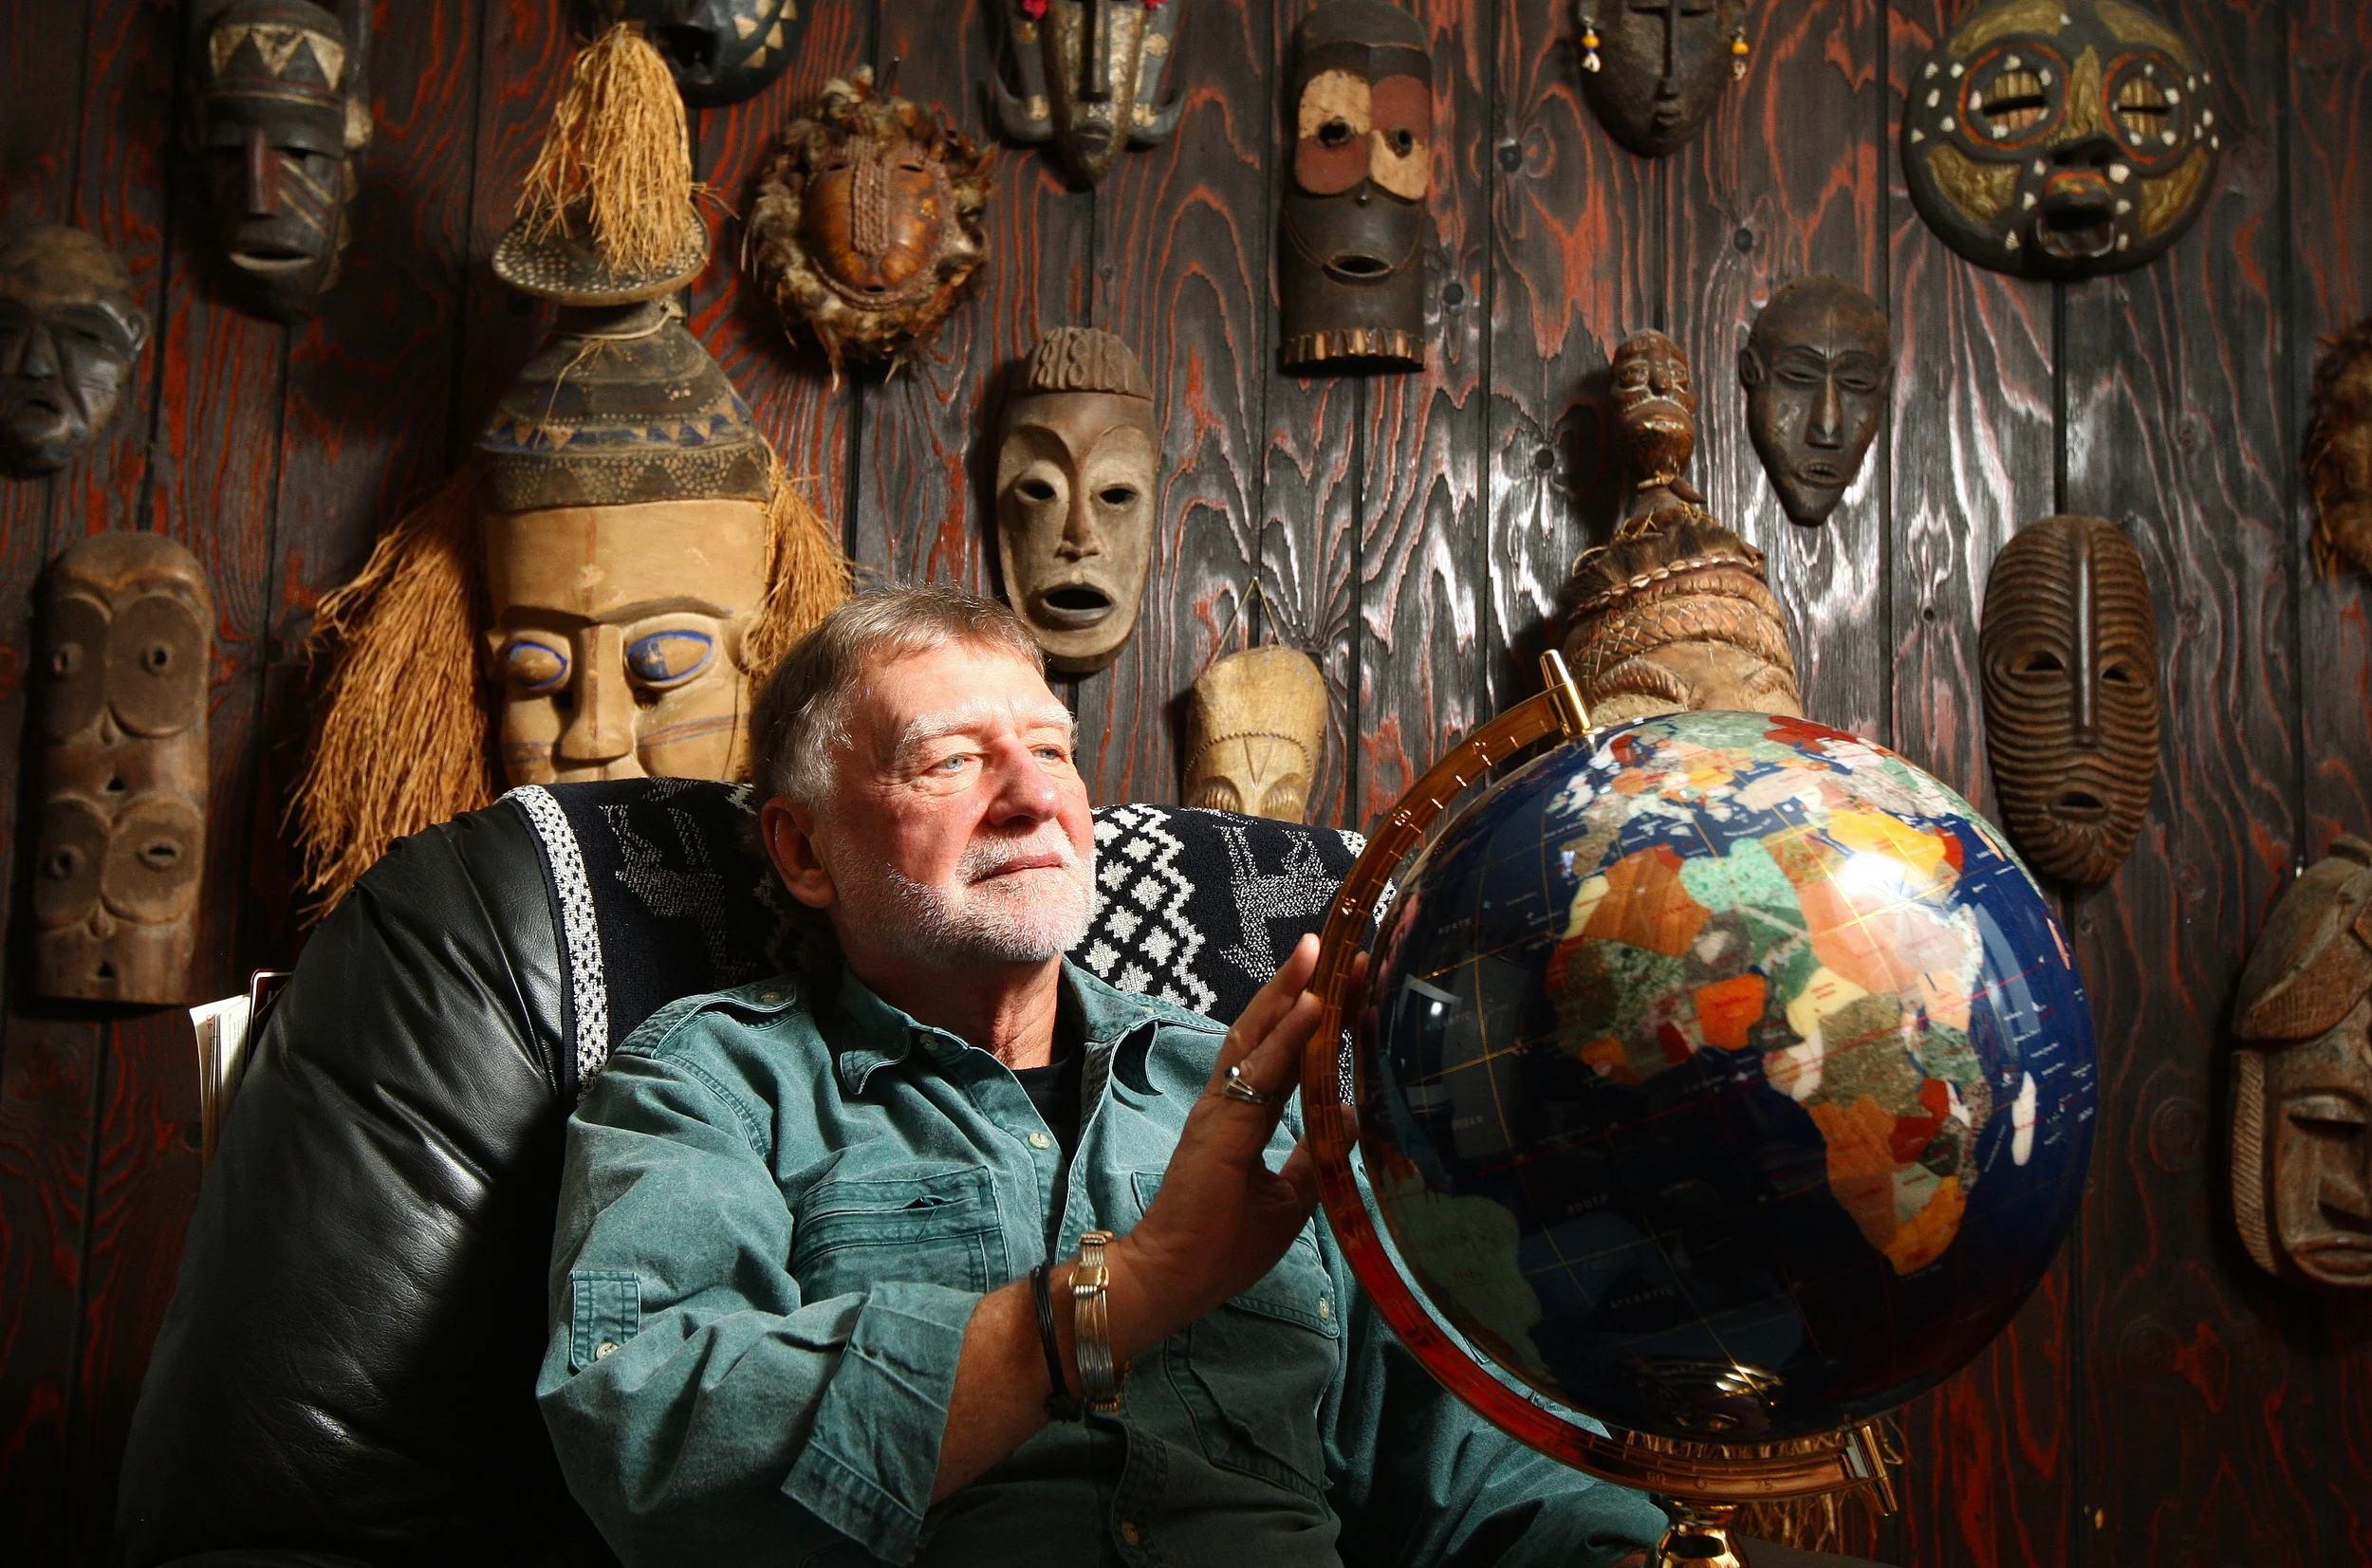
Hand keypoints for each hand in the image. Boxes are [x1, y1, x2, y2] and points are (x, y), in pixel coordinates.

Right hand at [1105, 934, 1351, 1356]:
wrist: (1170, 1278)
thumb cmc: (1220, 1244)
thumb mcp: (1289, 1198)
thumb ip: (1316, 1155)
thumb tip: (1353, 1119)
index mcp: (1246, 1114)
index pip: (1288, 1052)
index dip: (1319, 1016)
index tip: (1356, 983)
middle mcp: (1231, 1099)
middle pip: (1274, 1030)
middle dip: (1310, 988)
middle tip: (1349, 950)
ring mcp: (1221, 1107)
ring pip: (1258, 1035)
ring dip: (1292, 992)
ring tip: (1320, 952)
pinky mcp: (1219, 1123)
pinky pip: (1258, 1070)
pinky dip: (1286, 1035)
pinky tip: (1313, 1005)